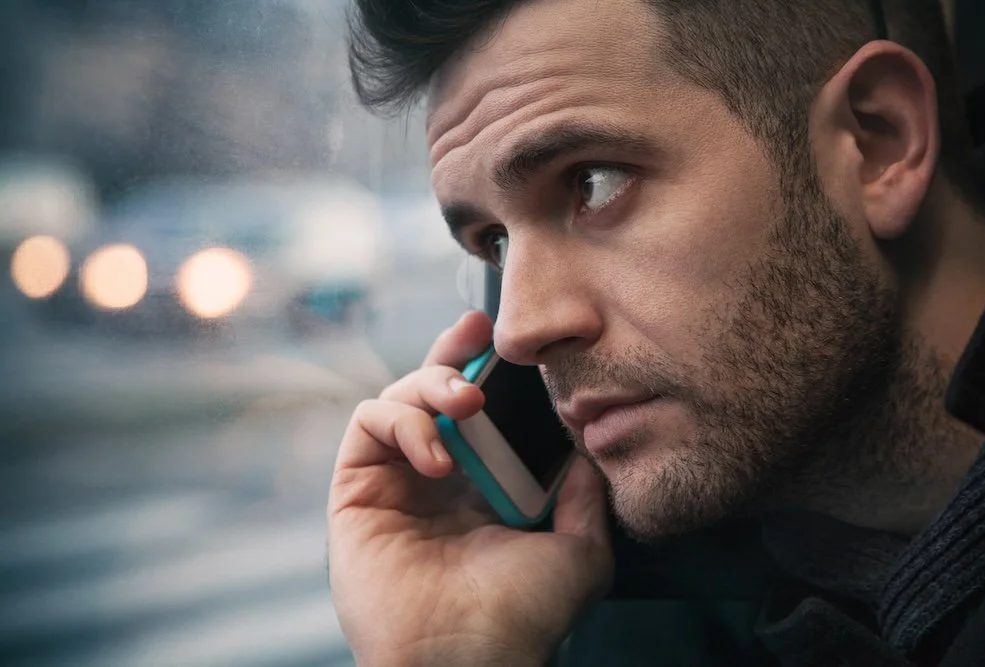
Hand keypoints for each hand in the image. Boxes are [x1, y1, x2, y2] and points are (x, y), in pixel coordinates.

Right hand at [327, 311, 612, 666]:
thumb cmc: (521, 618)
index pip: (477, 414)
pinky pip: (368, 424)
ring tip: (468, 402)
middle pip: (430, 392)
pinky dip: (402, 419)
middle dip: (452, 356)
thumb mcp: (578, 553)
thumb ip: (585, 498)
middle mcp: (433, 481)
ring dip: (431, 385)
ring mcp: (392, 483)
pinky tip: (436, 452)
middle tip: (479, 339)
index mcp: (479, 490)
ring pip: (397, 398)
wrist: (465, 660)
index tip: (505, 340)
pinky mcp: (356, 490)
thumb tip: (589, 451)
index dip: (485, 368)